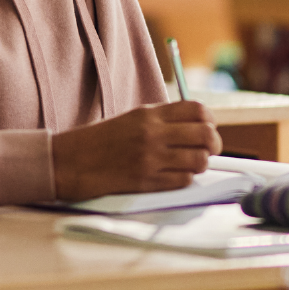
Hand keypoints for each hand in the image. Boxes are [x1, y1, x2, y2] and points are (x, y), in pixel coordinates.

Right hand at [50, 101, 219, 199]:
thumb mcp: (134, 118)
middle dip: (214, 144)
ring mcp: (151, 158)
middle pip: (206, 134)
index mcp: (150, 114)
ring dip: (200, 163)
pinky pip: (184, 180)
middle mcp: (154, 133)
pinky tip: (175, 175)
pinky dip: (185, 178)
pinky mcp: (147, 180)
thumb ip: (164, 119)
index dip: (210, 120)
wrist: (74, 162)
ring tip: (190, 164)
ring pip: (200, 160)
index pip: (198, 110)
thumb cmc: (103, 140)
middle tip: (209, 149)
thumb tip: (199, 126)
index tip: (208, 127)